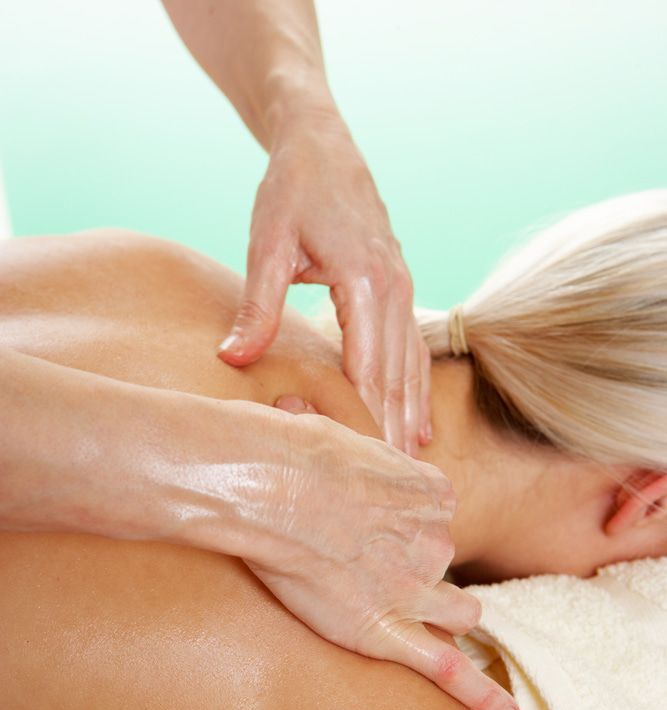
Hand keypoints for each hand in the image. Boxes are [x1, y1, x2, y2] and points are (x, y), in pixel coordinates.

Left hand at [218, 108, 430, 456]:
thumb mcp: (267, 242)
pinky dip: (416, 390)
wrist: (321, 143)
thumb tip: (234, 358)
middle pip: (396, 376)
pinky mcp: (399, 288)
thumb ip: (257, 304)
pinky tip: (419, 424)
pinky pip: (413, 350)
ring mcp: (404, 288)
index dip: (367, 421)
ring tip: (411, 471)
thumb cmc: (292, 189)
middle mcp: (396, 289)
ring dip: (410, 418)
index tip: (366, 468)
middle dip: (394, 432)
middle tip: (395, 489)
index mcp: (367, 281)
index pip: (368, 369)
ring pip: (411, 367)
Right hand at [234, 396, 518, 709]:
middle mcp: (433, 539)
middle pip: (443, 566)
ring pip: (456, 612)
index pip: (435, 519)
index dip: (404, 527)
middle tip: (364, 566)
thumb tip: (303, 418)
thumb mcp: (331, 431)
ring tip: (404, 618)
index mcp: (428, 492)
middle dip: (418, 570)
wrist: (267, 484)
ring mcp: (415, 587)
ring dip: (442, 616)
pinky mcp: (387, 629)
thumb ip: (343, 444)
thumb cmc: (287, 452)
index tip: (373, 525)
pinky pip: (446, 668)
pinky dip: (481, 694)